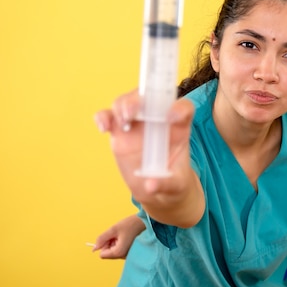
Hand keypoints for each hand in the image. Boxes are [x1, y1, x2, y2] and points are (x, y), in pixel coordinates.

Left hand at [93, 215, 145, 258]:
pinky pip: (120, 250)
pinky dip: (121, 243)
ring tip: (124, 234)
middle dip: (110, 243)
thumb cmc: (131, 224)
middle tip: (118, 234)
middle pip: (108, 253)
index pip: (102, 254)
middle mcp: (123, 256)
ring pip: (114, 251)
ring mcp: (128, 255)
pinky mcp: (131, 252)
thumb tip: (94, 248)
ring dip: (116, 242)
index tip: (111, 236)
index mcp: (119, 252)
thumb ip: (102, 238)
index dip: (104, 244)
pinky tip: (127, 236)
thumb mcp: (113, 229)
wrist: (146, 221)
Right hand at [94, 90, 204, 227]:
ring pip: (128, 102)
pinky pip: (109, 117)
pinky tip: (103, 127)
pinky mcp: (120, 132)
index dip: (179, 108)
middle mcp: (158, 120)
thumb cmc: (173, 183)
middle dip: (140, 99)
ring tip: (123, 121)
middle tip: (132, 114)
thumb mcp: (177, 186)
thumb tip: (151, 185)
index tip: (171, 117)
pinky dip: (103, 117)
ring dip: (122, 105)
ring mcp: (138, 124)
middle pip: (150, 97)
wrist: (158, 190)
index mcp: (179, 129)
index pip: (184, 108)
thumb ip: (167, 184)